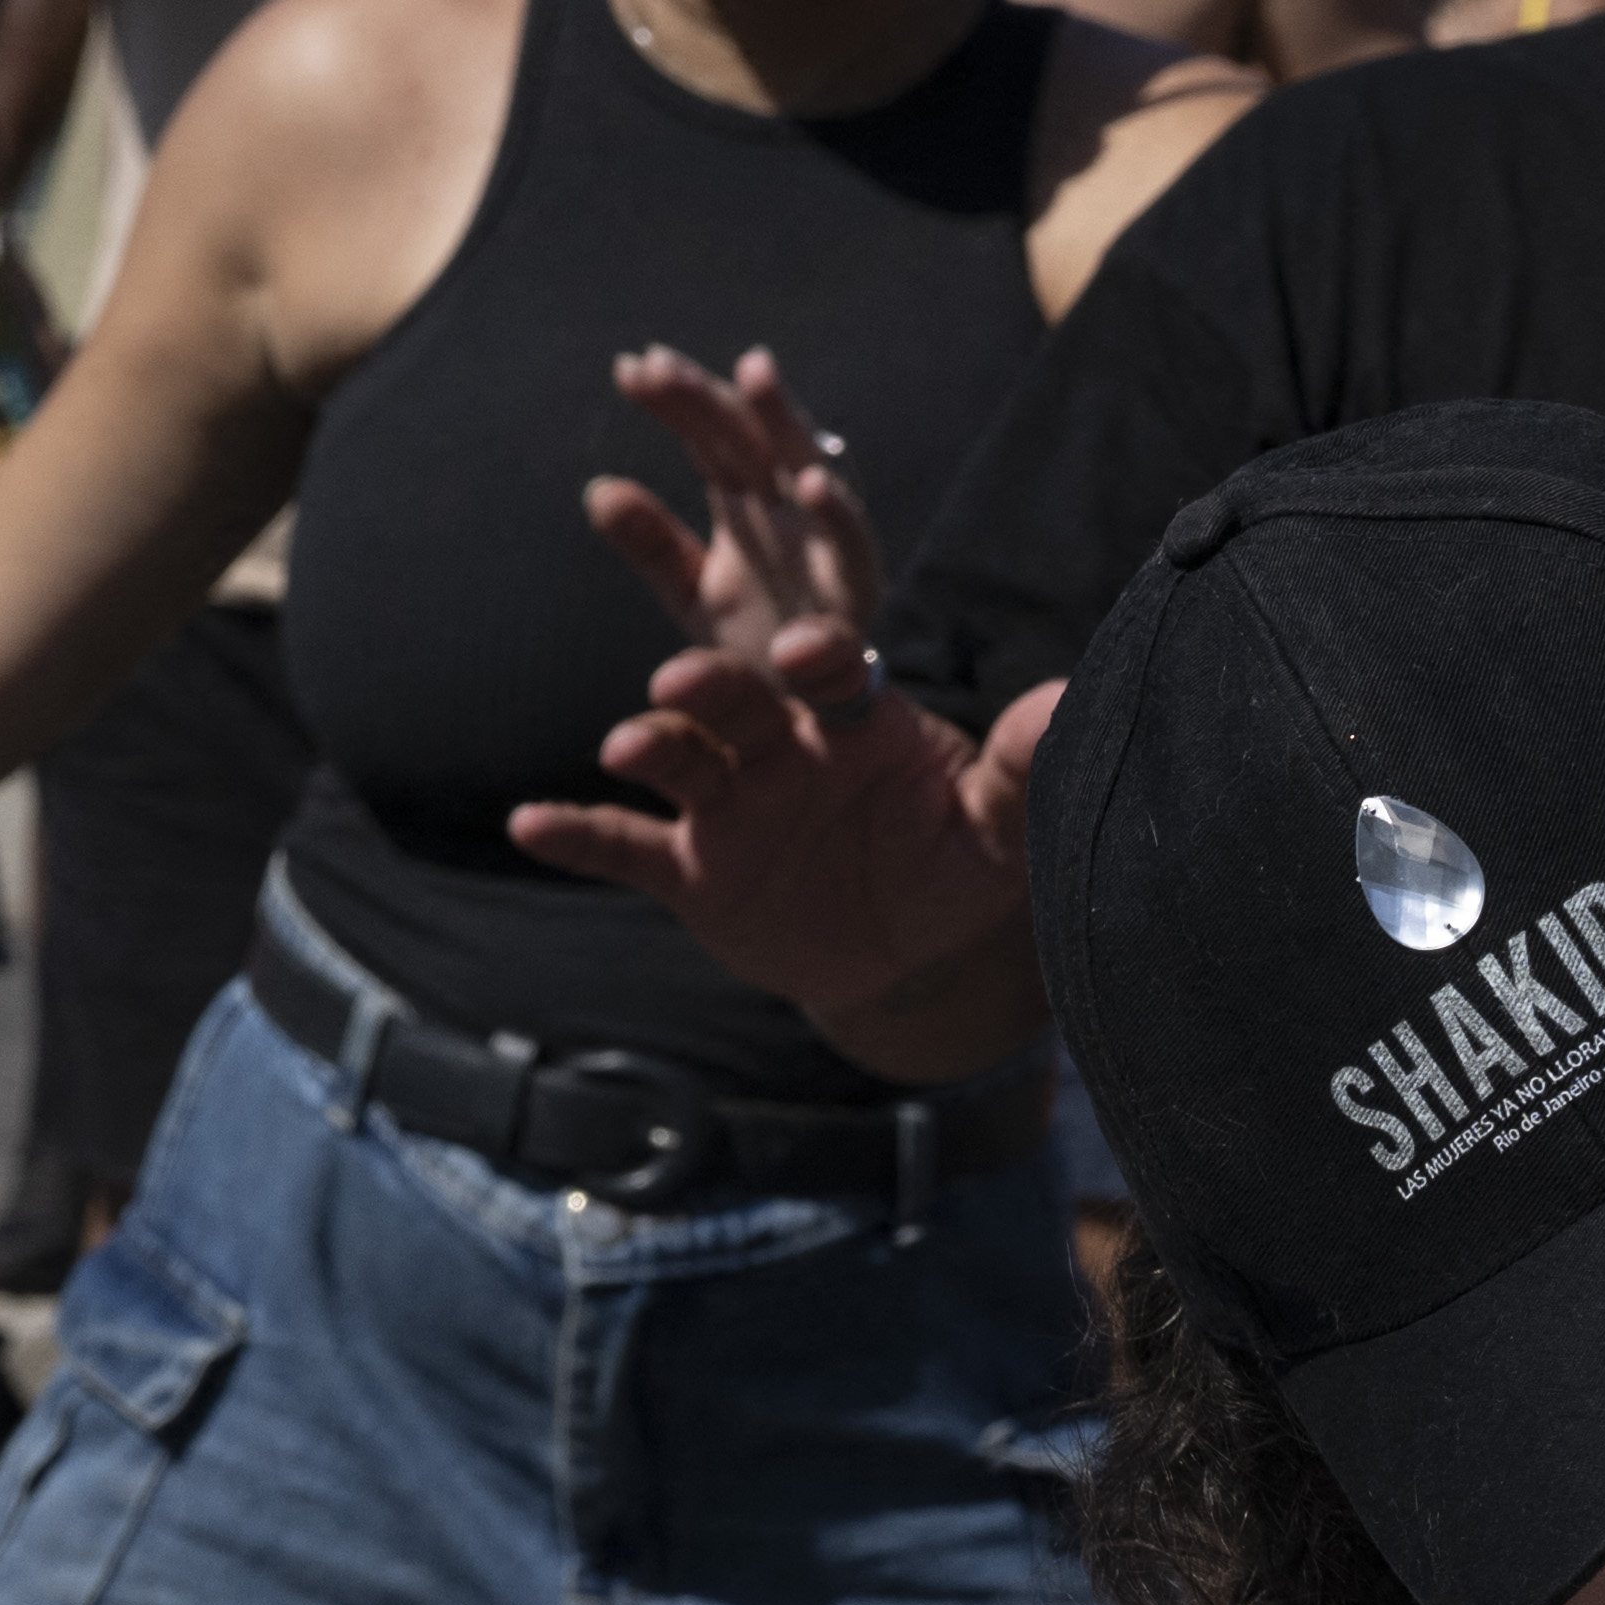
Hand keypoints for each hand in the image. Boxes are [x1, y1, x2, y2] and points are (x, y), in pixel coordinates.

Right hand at [506, 647, 1066, 1077]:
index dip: (818, 661)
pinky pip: (623, 847)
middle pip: (736, 702)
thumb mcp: (996, 825)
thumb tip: (1075, 703)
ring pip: (678, 763)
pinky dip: (577, 835)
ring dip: (648, 748)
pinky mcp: (687, 868)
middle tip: (684, 680)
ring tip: (625, 748)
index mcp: (853, 716)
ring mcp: (726, 803)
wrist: (904, 953)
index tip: (807, 651)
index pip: (833, 673)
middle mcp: (779, 743)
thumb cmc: (951, 864)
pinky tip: (529, 824)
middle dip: (711, 689)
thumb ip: (1022, 764)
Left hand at [583, 344, 893, 693]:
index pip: (706, 435)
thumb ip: (650, 541)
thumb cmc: (757, 637)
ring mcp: (822, 536)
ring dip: (783, 418)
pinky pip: (851, 542)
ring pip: (805, 462)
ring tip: (754, 369)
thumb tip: (596, 490)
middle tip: (661, 364)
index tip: (629, 370)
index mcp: (745, 499)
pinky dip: (837, 512)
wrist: (808, 712)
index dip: (673, 402)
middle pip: (747, 435)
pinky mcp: (855, 585)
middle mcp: (785, 504)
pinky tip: (810, 482)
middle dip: (709, 397)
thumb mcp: (689, 589)